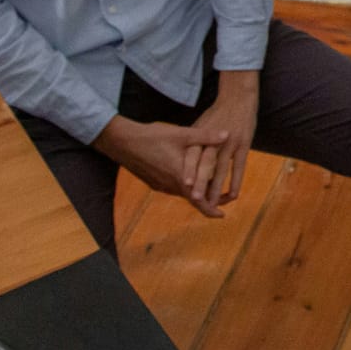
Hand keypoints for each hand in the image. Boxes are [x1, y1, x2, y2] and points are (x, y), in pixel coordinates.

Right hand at [93, 116, 230, 216]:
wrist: (122, 142)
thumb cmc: (152, 137)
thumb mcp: (182, 134)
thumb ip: (205, 136)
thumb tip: (227, 134)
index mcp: (180, 177)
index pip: (199, 200)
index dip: (211, 209)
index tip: (223, 215)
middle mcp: (170, 185)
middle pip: (193, 199)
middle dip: (209, 200)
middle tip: (225, 199)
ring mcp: (161, 185)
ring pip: (183, 193)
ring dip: (197, 193)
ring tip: (212, 188)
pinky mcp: (154, 182)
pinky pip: (174, 188)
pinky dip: (186, 187)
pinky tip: (191, 177)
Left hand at [188, 71, 257, 208]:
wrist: (238, 97)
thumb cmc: (216, 114)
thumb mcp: (200, 125)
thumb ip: (192, 144)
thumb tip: (180, 163)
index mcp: (200, 135)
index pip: (193, 154)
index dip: (189, 169)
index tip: (184, 184)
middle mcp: (214, 139)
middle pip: (207, 163)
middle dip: (201, 182)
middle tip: (195, 199)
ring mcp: (230, 142)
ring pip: (222, 168)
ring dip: (218, 187)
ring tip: (213, 204)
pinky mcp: (244, 144)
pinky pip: (239, 166)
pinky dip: (236, 181)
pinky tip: (233, 195)